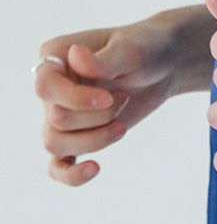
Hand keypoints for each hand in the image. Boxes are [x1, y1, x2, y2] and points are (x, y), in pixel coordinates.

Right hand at [34, 15, 184, 185]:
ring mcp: (63, 113)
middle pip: (57, 119)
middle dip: (98, 116)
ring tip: (122, 126)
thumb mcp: (131, 50)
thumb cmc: (146, 49)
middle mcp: (52, 87)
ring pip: (55, 144)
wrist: (164, 65)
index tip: (109, 97)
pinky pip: (58, 165)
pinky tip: (94, 169)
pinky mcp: (78, 135)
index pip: (45, 88)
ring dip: (95, 140)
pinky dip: (70, 174)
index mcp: (55, 57)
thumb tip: (75, 56)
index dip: (76, 100)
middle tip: (125, 98)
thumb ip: (103, 59)